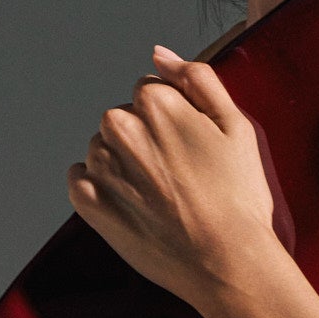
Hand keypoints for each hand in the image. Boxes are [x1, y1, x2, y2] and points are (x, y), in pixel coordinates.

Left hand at [68, 48, 285, 312]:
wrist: (227, 263)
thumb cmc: (239, 197)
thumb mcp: (236, 126)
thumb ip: (197, 78)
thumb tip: (158, 54)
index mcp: (155, 103)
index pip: (148, 92)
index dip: (173, 120)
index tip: (191, 149)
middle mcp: (120, 129)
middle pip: (123, 118)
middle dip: (144, 139)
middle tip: (180, 176)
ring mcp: (102, 169)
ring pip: (102, 148)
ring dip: (123, 163)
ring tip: (160, 194)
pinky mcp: (91, 205)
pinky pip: (79, 180)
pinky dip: (98, 187)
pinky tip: (132, 204)